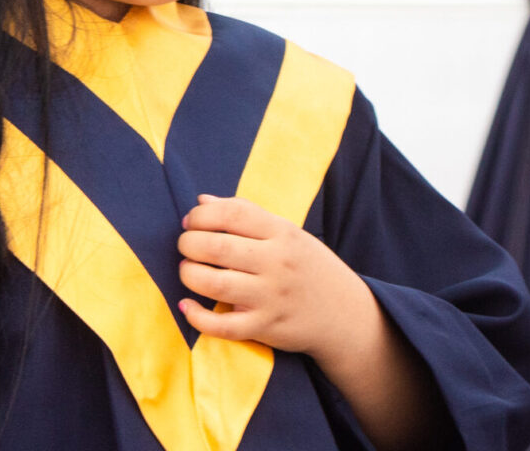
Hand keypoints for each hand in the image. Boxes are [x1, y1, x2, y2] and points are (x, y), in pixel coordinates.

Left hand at [176, 194, 350, 356]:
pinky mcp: (266, 328)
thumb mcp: (285, 231)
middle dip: (189, 244)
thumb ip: (244, 214)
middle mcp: (277, 262)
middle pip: (218, 248)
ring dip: (190, 275)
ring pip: (216, 285)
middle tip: (185, 246)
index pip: (233, 213)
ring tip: (187, 270)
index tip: (191, 221)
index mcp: (281, 232)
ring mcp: (271, 297)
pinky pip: (224, 326)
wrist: (344, 313)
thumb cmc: (304, 264)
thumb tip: (200, 201)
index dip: (202, 214)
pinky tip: (186, 306)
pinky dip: (198, 317)